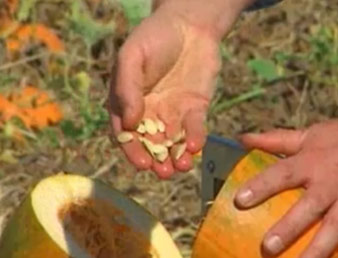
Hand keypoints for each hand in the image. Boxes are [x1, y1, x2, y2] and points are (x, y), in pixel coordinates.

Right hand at [109, 0, 246, 178]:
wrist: (190, 25)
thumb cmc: (154, 37)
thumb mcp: (133, 57)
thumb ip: (127, 88)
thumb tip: (128, 123)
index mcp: (128, 102)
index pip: (125, 133)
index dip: (131, 150)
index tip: (141, 164)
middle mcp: (149, 112)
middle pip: (150, 143)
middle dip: (156, 160)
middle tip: (163, 172)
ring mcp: (173, 113)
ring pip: (172, 141)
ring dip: (176, 156)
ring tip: (180, 166)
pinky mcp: (195, 110)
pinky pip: (194, 129)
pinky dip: (195, 139)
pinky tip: (196, 146)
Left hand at [235, 120, 337, 257]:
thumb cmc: (337, 142)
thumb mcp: (308, 137)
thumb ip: (276, 141)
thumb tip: (243, 139)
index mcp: (311, 162)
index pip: (281, 174)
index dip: (261, 186)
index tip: (240, 200)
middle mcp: (329, 183)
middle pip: (309, 207)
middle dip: (289, 227)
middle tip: (267, 247)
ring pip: (334, 228)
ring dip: (317, 249)